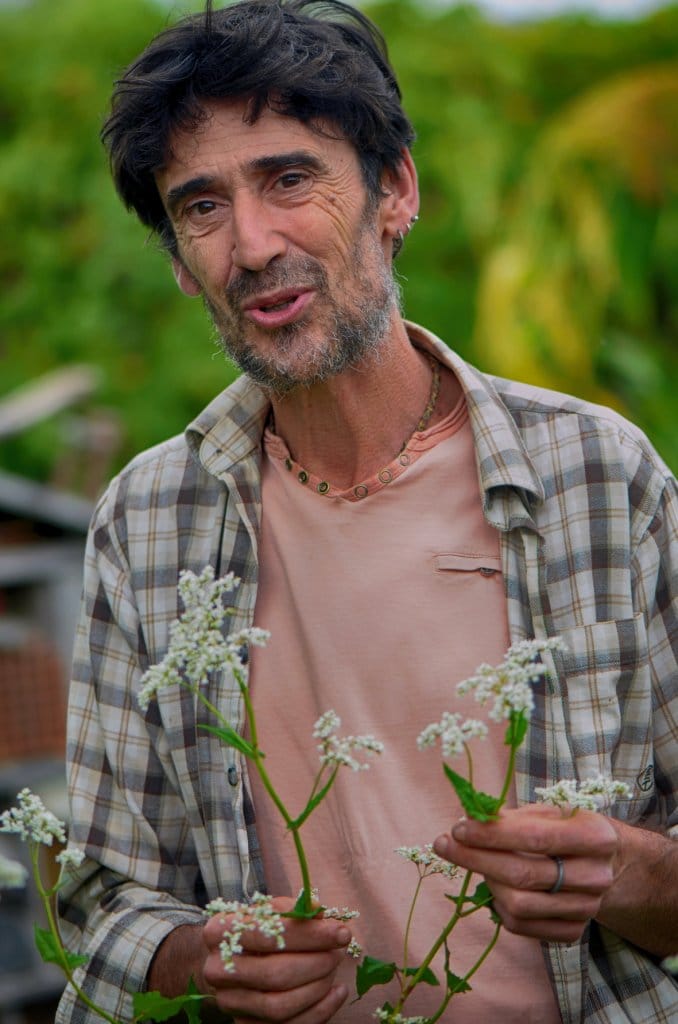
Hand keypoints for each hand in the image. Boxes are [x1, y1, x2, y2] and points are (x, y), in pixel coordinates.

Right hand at [201, 897, 350, 1022]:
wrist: (234, 958)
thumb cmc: (259, 929)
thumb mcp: (273, 911)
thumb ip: (296, 911)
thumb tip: (321, 915)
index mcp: (220, 931)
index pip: (270, 934)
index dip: (310, 935)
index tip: (341, 933)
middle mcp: (217, 969)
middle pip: (275, 974)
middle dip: (316, 964)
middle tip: (338, 953)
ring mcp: (229, 1001)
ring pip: (280, 1006)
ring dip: (317, 988)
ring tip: (333, 969)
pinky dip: (320, 1011)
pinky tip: (336, 992)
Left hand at [433, 803, 619, 942]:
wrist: (605, 863)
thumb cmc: (566, 828)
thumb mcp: (548, 812)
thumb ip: (513, 818)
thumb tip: (469, 821)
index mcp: (596, 837)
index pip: (534, 838)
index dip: (492, 834)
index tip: (458, 828)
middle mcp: (596, 877)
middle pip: (523, 874)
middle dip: (476, 858)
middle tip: (444, 844)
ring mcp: (587, 909)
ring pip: (518, 904)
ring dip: (487, 882)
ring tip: (477, 862)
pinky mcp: (573, 931)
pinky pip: (521, 925)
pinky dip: (498, 905)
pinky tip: (494, 885)